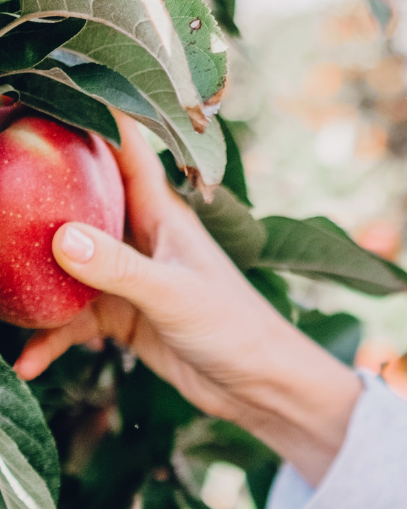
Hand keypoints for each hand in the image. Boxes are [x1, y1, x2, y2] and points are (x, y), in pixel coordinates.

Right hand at [14, 112, 360, 486]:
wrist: (261, 387)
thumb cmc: (235, 329)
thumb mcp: (174, 295)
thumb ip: (118, 268)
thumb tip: (59, 238)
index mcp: (160, 213)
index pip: (119, 147)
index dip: (81, 115)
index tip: (31, 103)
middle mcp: (140, 237)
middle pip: (75, 203)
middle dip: (32, 199)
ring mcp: (128, 278)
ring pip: (64, 267)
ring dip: (33, 282)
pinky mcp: (124, 318)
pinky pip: (74, 323)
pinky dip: (52, 340)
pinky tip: (26, 363)